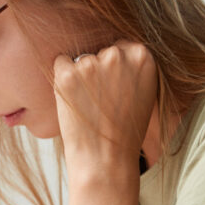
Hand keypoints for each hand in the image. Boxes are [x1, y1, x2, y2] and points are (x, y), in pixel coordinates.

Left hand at [53, 40, 157, 181]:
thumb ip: (133, 67)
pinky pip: (60, 63)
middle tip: (101, 100)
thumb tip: (116, 49)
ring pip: (80, 58)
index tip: (114, 89)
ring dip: (80, 76)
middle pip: (100, 50)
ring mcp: (91, 64)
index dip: (114, 69)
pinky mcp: (67, 75)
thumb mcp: (144, 92)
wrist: (106, 159)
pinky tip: (74, 101)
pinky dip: (62, 79)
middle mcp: (118, 55)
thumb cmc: (125, 130)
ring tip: (89, 105)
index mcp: (143, 56)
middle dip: (98, 71)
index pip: (121, 46)